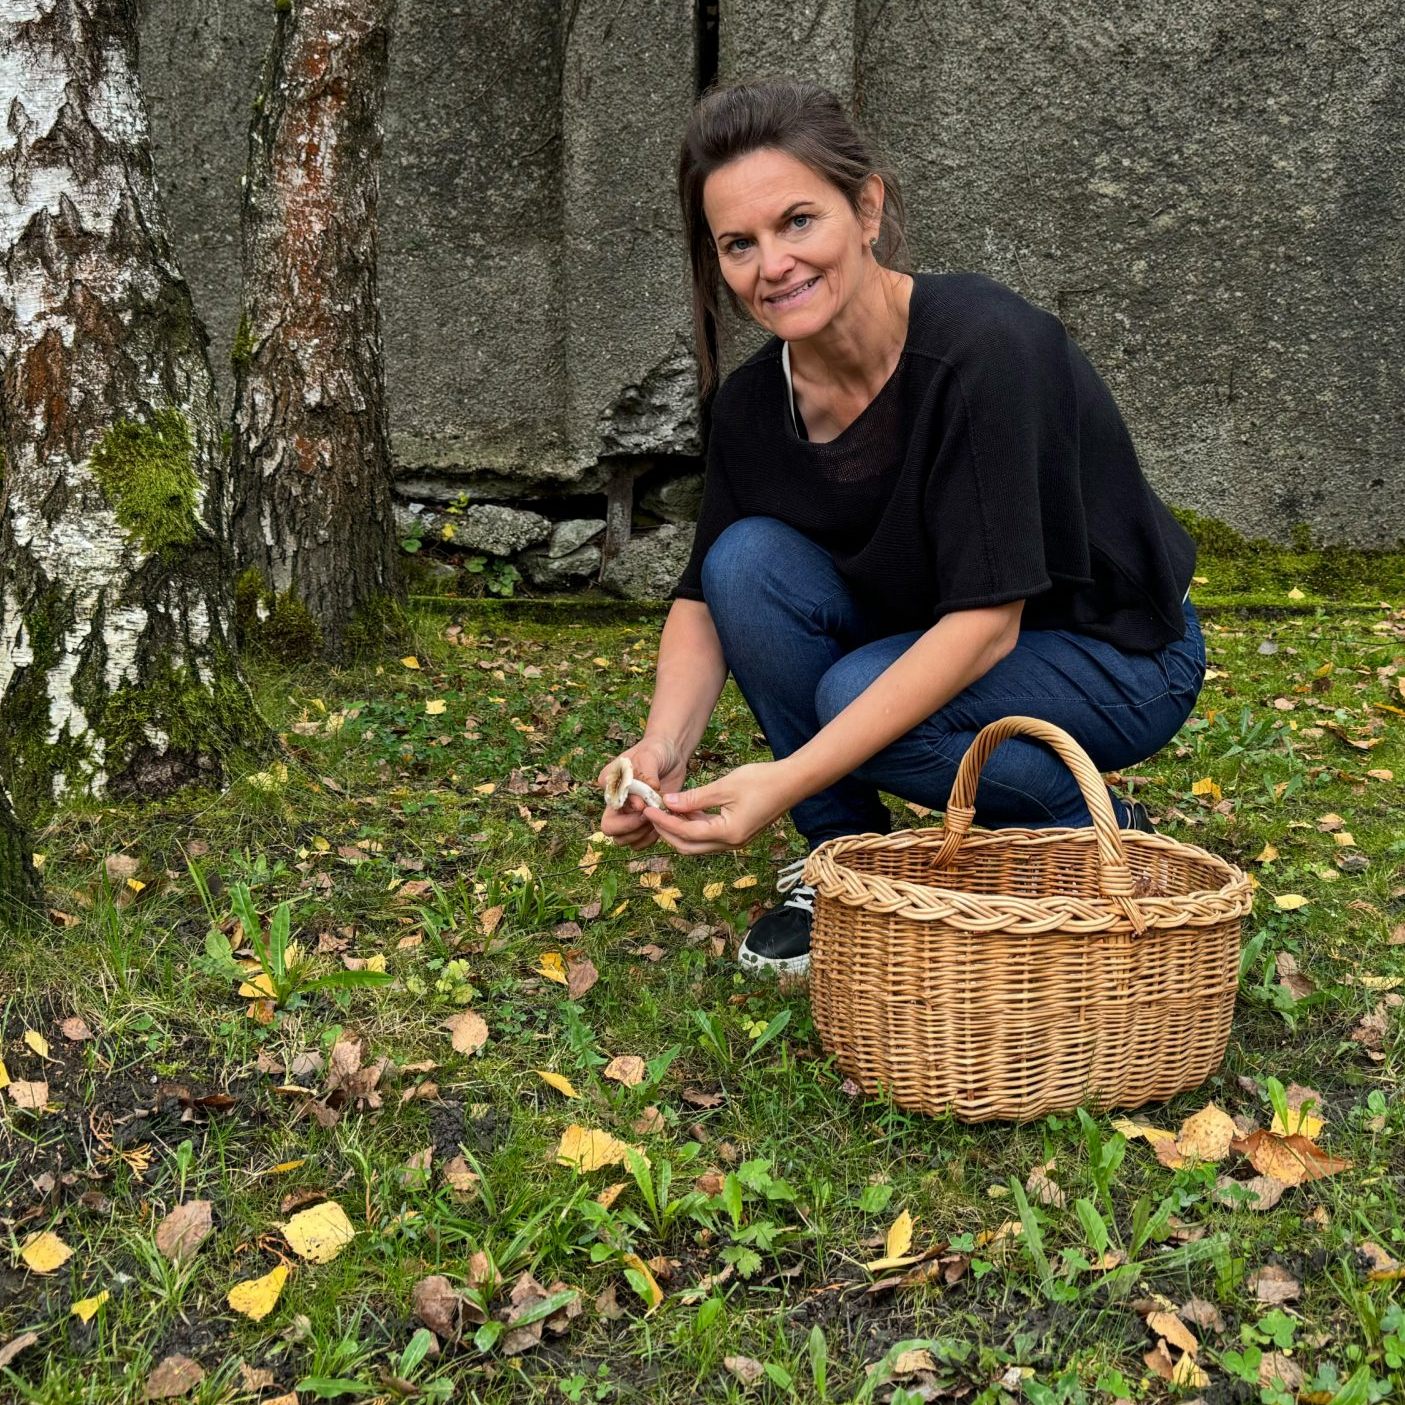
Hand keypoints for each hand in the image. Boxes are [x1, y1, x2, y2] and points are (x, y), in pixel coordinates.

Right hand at [597, 736, 687, 851]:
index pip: (608, 811)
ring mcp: (629, 815)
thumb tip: (645, 797)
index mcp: (610, 787)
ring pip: (624, 840)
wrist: (670, 754)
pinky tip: (663, 823)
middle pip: (611, 831)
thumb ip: (646, 775)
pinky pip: (640, 842)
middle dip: (632, 829)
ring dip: (642, 835)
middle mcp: (616, 804)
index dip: (626, 814)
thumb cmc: (655, 752)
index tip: (643, 803)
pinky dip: (651, 838)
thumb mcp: (650, 757)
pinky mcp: (644, 822)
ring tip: (658, 818)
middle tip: (650, 817)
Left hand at [644, 761, 797, 855]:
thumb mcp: (724, 786)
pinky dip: (695, 826)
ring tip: (665, 811)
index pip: (686, 834)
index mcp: (728, 834)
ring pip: (698, 843)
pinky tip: (685, 810)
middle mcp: (731, 843)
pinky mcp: (738, 833)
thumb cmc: (762, 780)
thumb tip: (669, 803)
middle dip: (667, 832)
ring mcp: (735, 840)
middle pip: (688, 847)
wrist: (793, 782)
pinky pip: (710, 835)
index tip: (648, 809)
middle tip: (652, 814)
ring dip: (680, 830)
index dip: (664, 822)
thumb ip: (695, 798)